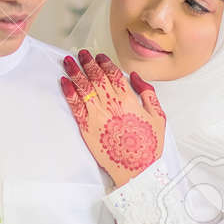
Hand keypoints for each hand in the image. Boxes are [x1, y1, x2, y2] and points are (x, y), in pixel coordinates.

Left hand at [60, 49, 165, 186]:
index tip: (99, 57)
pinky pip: (75, 106)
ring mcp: (97, 116)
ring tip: (69, 62)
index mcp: (129, 100)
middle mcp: (111, 105)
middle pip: (96, 78)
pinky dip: (69, 93)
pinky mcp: (87, 128)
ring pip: (83, 88)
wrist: (137, 170)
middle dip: (87, 63)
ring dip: (75, 73)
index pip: (113, 74)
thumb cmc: (148, 146)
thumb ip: (148, 94)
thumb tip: (135, 77)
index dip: (105, 63)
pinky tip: (64, 83)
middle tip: (81, 54)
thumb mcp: (158, 117)